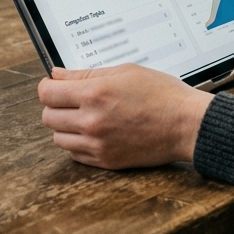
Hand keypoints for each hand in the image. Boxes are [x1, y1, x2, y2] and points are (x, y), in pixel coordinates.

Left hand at [38, 64, 212, 168]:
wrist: (186, 124)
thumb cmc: (162, 94)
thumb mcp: (126, 71)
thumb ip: (86, 74)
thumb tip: (56, 75)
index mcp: (95, 94)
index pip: (47, 93)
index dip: (48, 86)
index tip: (54, 85)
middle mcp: (91, 121)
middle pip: (47, 116)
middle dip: (56, 105)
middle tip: (73, 99)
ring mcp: (97, 145)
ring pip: (58, 137)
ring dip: (66, 126)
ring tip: (86, 116)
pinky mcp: (105, 161)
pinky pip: (74, 153)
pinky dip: (79, 142)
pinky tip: (96, 131)